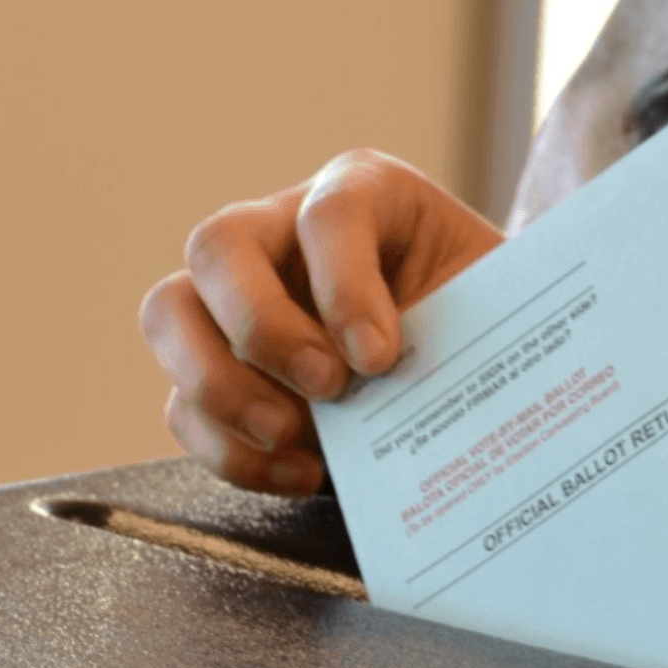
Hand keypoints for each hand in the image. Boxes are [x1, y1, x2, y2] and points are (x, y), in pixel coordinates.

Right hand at [138, 150, 503, 495]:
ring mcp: (238, 304)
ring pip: (169, 315)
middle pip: (218, 246)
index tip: (380, 358)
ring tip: (292, 437)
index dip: (345, 284)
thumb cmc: (489, 330)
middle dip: (262, 326)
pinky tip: (303, 472)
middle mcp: (282, 235)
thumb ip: (471, 326)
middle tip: (328, 389)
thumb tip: (439, 379)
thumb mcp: (497, 311)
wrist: (483, 374)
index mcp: (363, 196)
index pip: (329, 214)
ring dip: (219, 386)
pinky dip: (232, 449)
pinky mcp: (222, 376)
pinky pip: (185, 408)